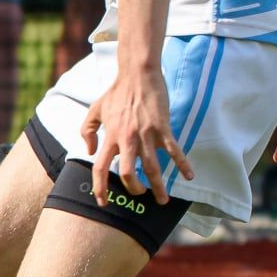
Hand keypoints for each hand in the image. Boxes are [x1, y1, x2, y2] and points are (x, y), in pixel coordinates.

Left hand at [80, 66, 192, 204]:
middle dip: (134, 190)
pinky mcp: (163, 129)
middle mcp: (127, 139)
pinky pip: (174, 151)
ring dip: (158, 187)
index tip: (102, 201)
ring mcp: (146, 135)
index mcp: (110, 137)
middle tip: (140, 195)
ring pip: (152, 168)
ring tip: (163, 200)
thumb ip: (87, 131)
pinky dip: (183, 164)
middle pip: (128, 173)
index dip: (100, 188)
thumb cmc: (116, 92)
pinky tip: (190, 176)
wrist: (137, 75)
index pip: (100, 168)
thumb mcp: (94, 110)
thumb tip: (91, 151)